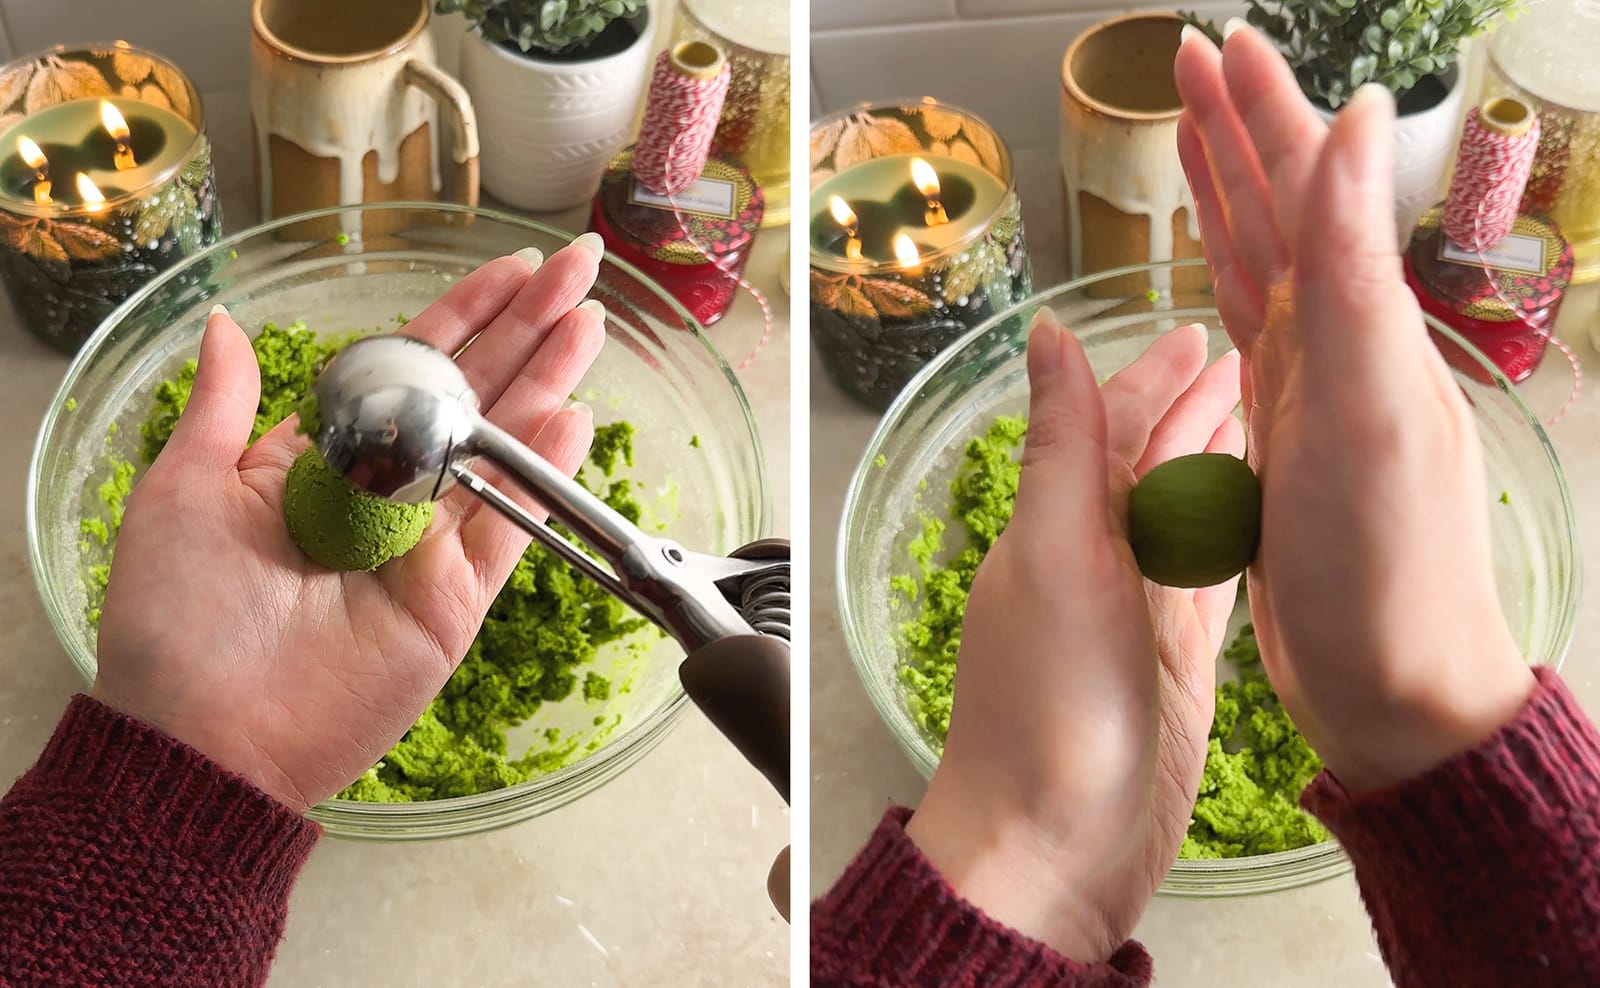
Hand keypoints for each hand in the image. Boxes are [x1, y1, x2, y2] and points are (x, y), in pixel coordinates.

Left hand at [92, 239, 607, 811]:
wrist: (204, 733)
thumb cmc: (178, 617)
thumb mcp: (183, 489)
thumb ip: (225, 405)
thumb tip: (222, 322)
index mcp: (326, 459)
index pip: (409, 366)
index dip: (462, 314)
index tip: (509, 268)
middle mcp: (386, 494)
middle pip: (471, 394)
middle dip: (525, 328)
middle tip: (577, 267)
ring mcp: (426, 548)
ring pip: (502, 449)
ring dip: (549, 381)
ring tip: (590, 321)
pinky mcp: (453, 602)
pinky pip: (507, 531)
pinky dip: (541, 477)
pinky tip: (574, 419)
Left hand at [906, 312, 1243, 960]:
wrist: (1055, 844)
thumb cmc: (1046, 708)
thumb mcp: (1055, 554)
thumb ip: (1062, 444)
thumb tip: (1044, 334)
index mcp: (1059, 524)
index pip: (1111, 424)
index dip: (1152, 376)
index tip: (1198, 331)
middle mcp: (1095, 560)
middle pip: (1152, 463)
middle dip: (1194, 408)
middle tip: (1255, 359)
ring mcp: (1137, 613)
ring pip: (1184, 515)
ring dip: (1216, 463)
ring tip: (1265, 417)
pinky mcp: (1175, 665)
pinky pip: (1207, 579)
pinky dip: (1228, 539)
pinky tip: (1254, 513)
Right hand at [1173, 26, 1535, 794]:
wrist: (1393, 687)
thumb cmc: (1385, 564)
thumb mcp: (1369, 406)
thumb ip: (1354, 266)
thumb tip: (1356, 121)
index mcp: (1358, 323)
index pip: (1305, 186)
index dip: (1259, 113)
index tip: (1215, 47)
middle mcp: (1339, 343)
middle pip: (1281, 211)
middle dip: (1235, 131)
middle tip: (1188, 64)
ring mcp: (1309, 390)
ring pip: (1258, 263)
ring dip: (1225, 195)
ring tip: (1187, 138)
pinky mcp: (1279, 439)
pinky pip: (1245, 335)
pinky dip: (1222, 283)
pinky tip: (1210, 266)